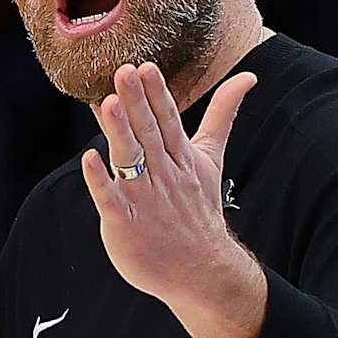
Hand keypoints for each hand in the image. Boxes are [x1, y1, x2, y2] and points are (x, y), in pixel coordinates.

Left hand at [79, 63, 264, 337]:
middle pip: (149, 134)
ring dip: (120, 133)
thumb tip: (248, 76)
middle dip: (137, 103)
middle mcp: (164, 175)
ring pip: (131, 161)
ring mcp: (145, 200)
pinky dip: (101, 181)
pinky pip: (111, 200)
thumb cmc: (199, 207)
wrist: (202, 269)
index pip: (168, 121)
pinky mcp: (126, 225)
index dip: (157, 94)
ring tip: (108, 104)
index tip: (146, 67)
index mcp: (181, 157)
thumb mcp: (210, 157)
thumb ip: (222, 114)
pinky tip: (89, 159)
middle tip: (124, 72)